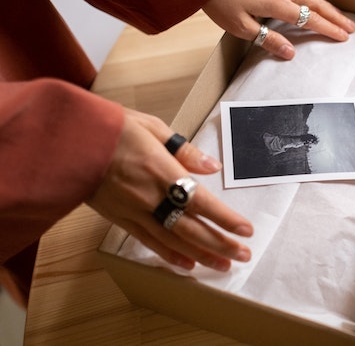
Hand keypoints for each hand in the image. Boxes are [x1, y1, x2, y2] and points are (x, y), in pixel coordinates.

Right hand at [87, 109, 252, 271]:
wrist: (69, 142)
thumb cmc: (112, 129)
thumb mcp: (153, 127)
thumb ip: (185, 151)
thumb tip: (212, 166)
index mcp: (161, 170)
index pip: (201, 202)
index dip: (225, 219)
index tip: (246, 230)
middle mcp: (149, 197)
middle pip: (191, 228)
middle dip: (220, 244)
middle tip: (243, 255)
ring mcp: (134, 211)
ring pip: (173, 241)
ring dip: (201, 255)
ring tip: (223, 266)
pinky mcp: (120, 219)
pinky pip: (148, 242)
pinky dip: (170, 256)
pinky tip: (187, 265)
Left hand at [202, 0, 354, 59]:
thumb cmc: (221, 0)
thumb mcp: (242, 27)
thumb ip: (268, 40)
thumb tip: (291, 53)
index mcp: (276, 4)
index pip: (309, 19)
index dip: (328, 29)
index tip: (343, 37)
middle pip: (315, 4)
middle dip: (335, 17)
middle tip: (351, 28)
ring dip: (326, 6)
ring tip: (339, 16)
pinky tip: (313, 0)